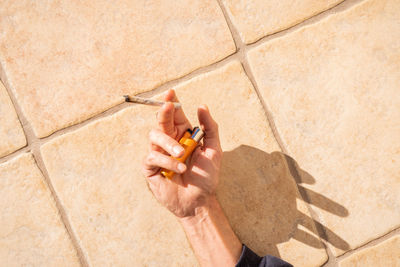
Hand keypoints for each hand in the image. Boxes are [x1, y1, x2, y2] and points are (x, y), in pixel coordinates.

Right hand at [142, 89, 221, 217]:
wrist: (200, 201)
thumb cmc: (206, 176)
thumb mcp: (214, 150)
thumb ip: (210, 128)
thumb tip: (202, 106)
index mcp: (183, 135)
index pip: (175, 114)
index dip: (171, 102)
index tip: (171, 93)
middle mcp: (169, 141)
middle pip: (161, 120)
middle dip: (164, 112)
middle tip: (168, 106)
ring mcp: (159, 154)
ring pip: (154, 136)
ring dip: (168, 142)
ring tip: (182, 154)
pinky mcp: (151, 168)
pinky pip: (152, 156)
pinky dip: (165, 160)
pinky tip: (178, 169)